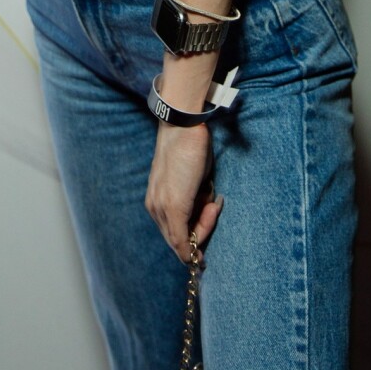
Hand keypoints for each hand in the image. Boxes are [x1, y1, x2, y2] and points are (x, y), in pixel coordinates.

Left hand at [145, 122, 223, 261]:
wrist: (183, 126)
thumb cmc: (191, 147)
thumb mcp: (194, 178)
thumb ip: (195, 198)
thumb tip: (205, 211)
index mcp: (157, 198)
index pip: (173, 231)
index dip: (193, 236)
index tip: (209, 226)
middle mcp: (155, 206)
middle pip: (176, 240)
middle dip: (200, 232)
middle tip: (215, 207)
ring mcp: (161, 208)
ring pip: (181, 240)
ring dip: (203, 228)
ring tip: (213, 202)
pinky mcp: (172, 207)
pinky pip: (181, 239)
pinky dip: (194, 244)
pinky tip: (205, 235)